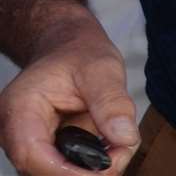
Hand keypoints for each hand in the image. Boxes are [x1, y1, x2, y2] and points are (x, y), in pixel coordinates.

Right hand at [0, 13, 137, 175]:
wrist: (68, 48)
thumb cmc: (79, 53)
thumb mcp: (102, 67)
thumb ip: (112, 102)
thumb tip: (125, 138)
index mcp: (20, 108)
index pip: (32, 154)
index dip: (67, 171)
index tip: (105, 168)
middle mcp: (15, 132)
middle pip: (41, 170)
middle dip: (84, 172)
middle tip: (121, 156)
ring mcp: (27, 143)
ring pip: (53, 172)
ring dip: (87, 169)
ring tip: (119, 149)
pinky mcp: (42, 150)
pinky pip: (61, 167)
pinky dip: (87, 163)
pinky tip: (108, 148)